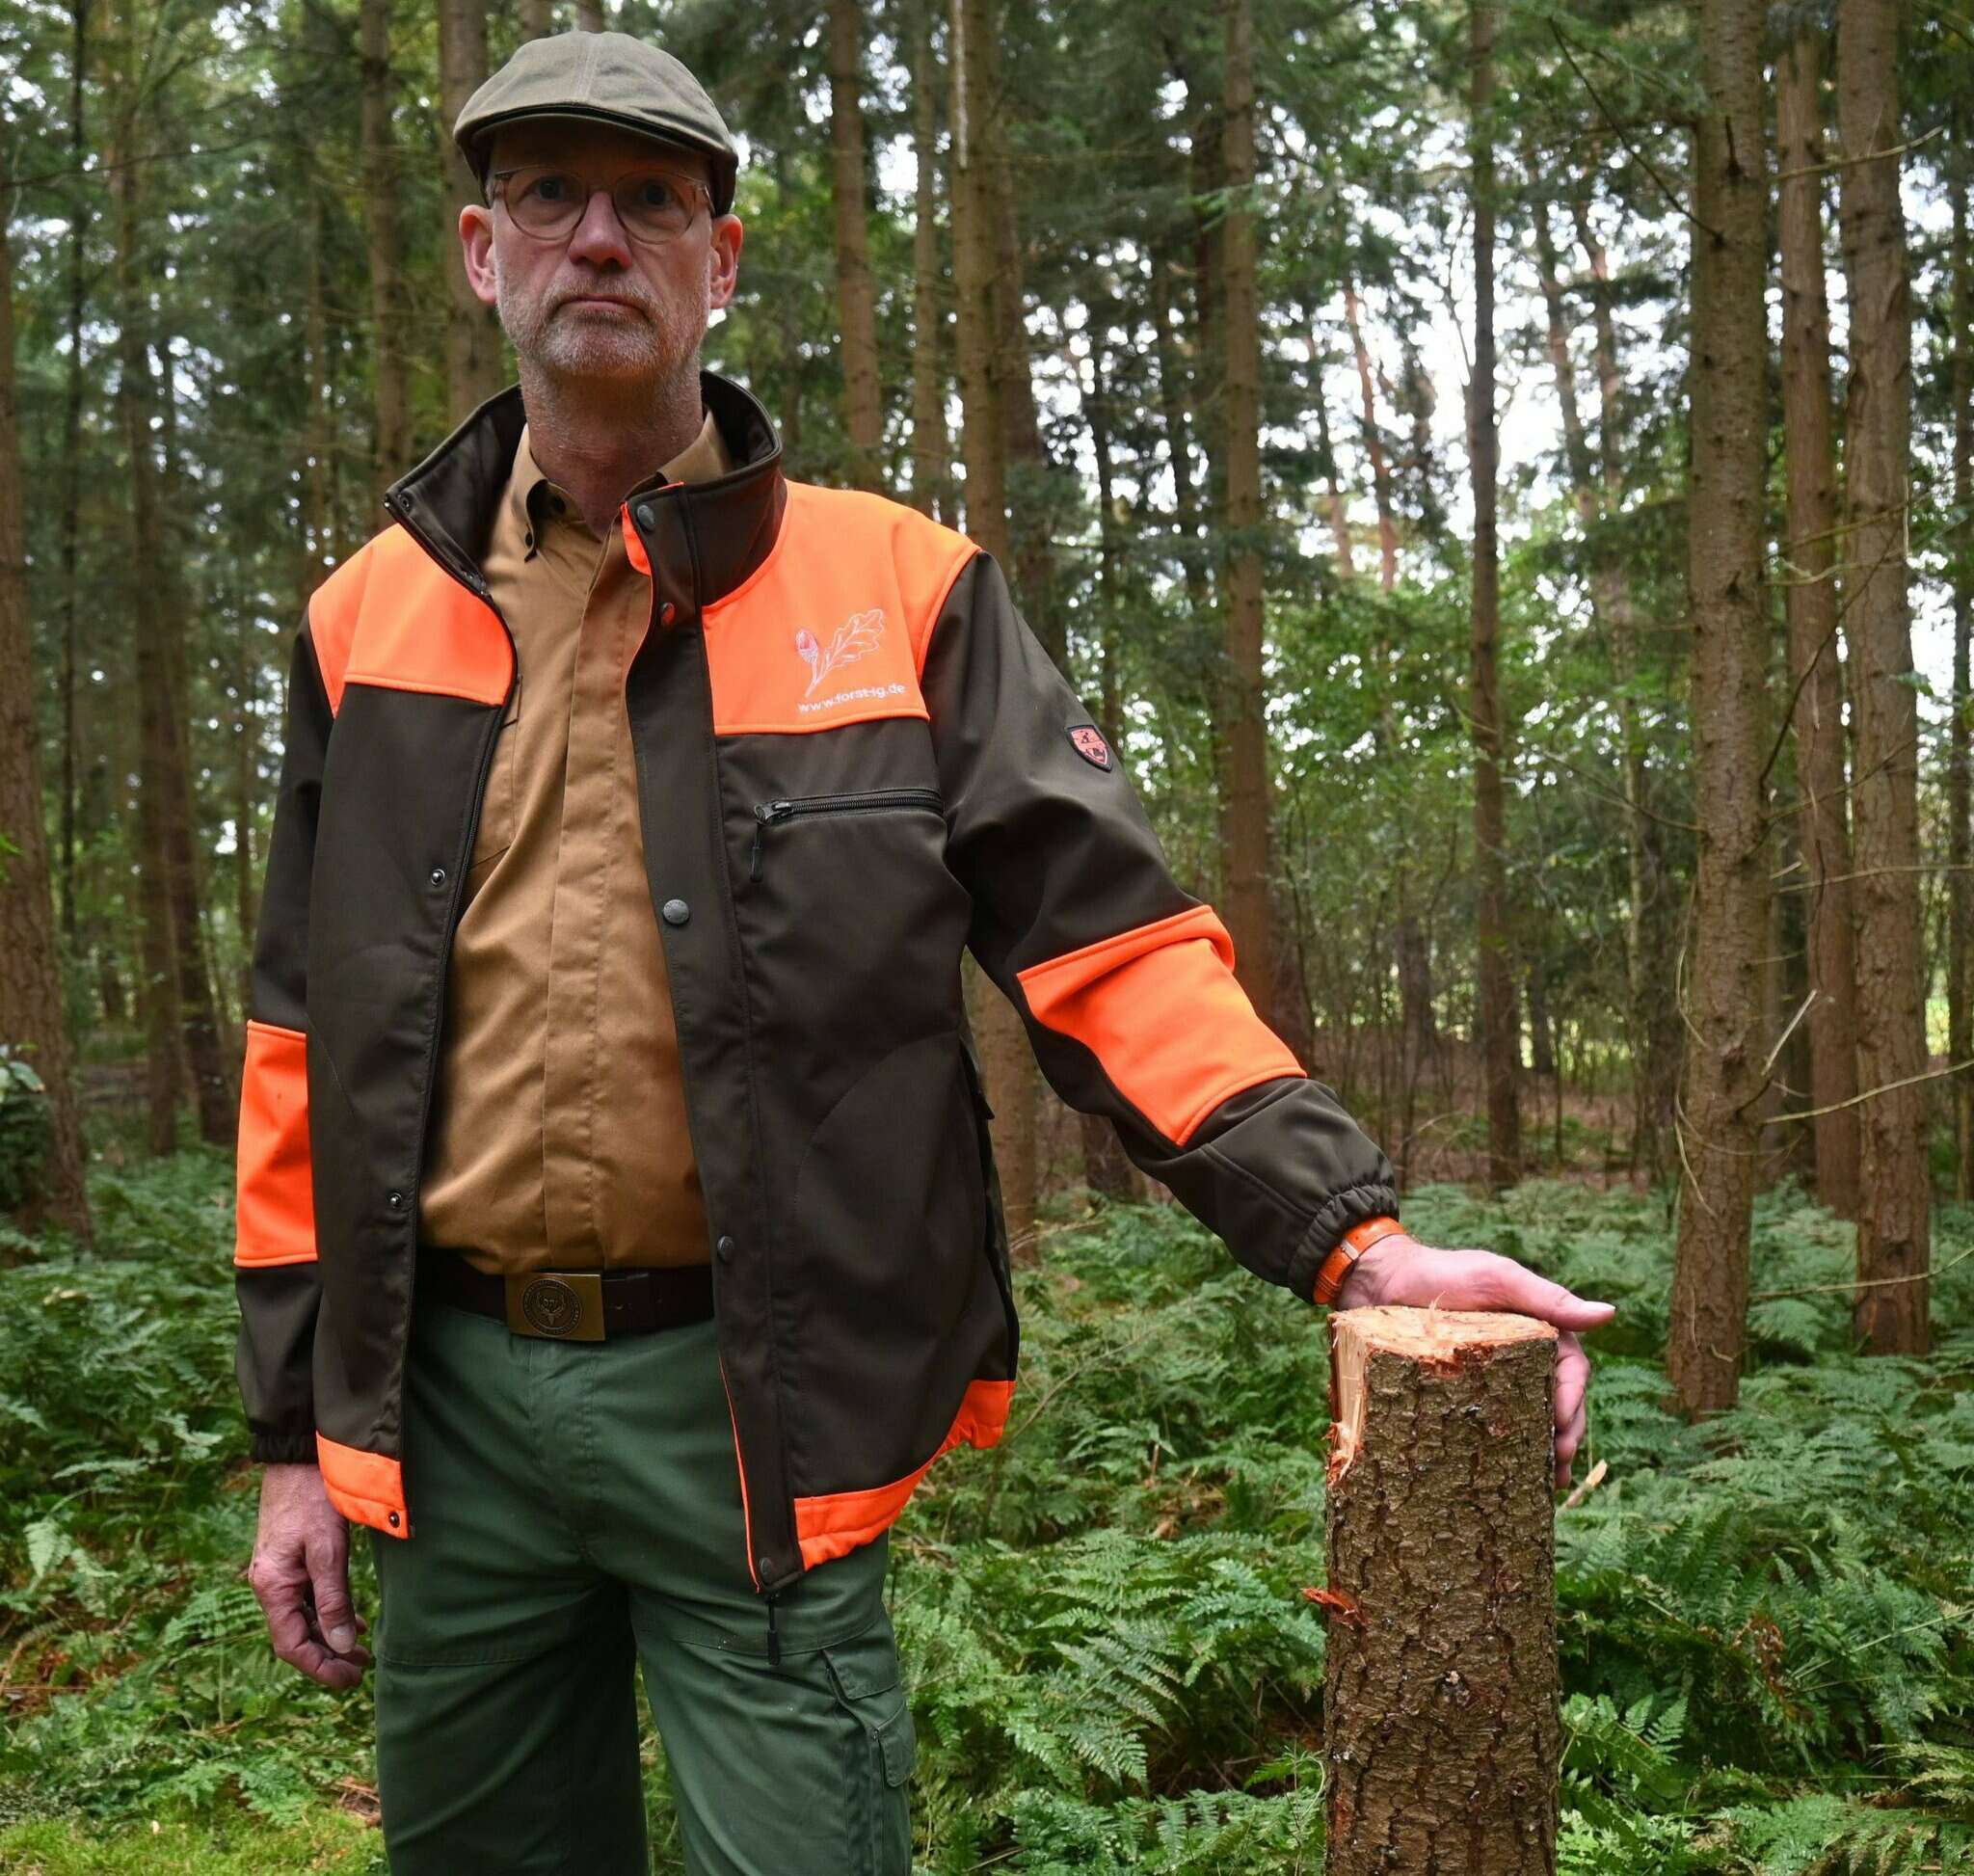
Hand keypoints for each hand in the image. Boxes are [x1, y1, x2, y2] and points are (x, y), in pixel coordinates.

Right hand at [246, 1462, 370, 1687]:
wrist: (299, 1455)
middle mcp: (269, 1583)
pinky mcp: (291, 1557)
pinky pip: (306, 1597)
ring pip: (302, 1617)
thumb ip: (333, 1598)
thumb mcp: (327, 1549)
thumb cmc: (313, 1498)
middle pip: (295, 1635)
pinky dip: (326, 1612)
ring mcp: (278, 1571)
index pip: (291, 1644)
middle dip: (327, 1656)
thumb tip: (342, 1645)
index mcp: (272, 1586)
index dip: (319, 1667)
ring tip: (361, 1651)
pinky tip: (351, 1619)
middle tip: (361, 1670)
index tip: (350, 1679)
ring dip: (329, 1636)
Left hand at [1332, 1234, 1615, 1489]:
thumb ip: (1548, 1298)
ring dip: (1542, 1453)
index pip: (1571, 1372)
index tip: (1562, 1429)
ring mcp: (1491, 1379)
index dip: (1573, 1402)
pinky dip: (1504, 1452)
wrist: (1379, 1280)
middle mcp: (1521, 1358)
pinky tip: (1507, 1477)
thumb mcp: (1497, 1279)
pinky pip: (1488, 1426)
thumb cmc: (1442, 1272)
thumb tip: (1609, 1314)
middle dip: (1564, 1437)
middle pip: (1556, 1404)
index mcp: (1538, 1332)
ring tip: (1544, 1486)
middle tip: (1558, 1467)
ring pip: (1528, 1420)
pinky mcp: (1460, 1395)